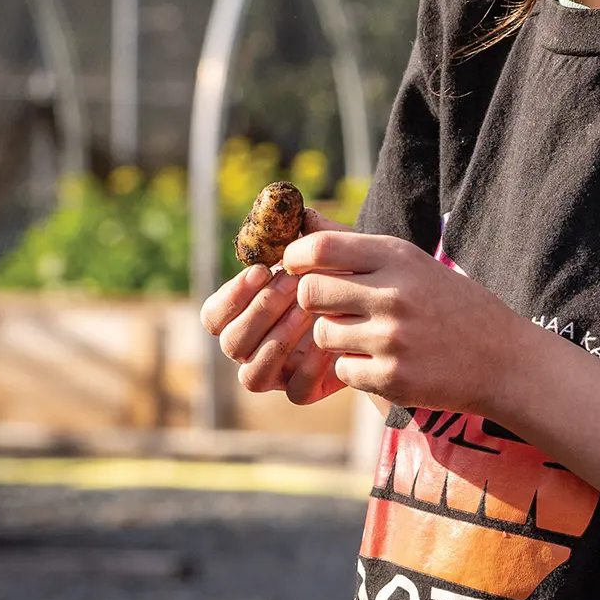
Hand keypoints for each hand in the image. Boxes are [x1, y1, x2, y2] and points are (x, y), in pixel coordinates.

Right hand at [199, 208, 350, 404]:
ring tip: (309, 311)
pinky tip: (330, 341)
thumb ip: (308, 232)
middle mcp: (254, 347)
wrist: (386, 309)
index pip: (214, 316)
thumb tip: (287, 207)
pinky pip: (295, 391)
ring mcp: (279, 373)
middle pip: (231, 344)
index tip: (262, 270)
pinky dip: (309, 367)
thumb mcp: (332, 250)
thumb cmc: (349, 274)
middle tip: (293, 284)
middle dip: (260, 311)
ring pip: (252, 375)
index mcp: (247, 314)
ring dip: (277, 339)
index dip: (231, 296)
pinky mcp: (307, 390)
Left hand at [282, 230, 530, 415]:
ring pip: (323, 334)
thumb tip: (304, 217)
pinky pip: (342, 370)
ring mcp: (392, 339)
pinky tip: (387, 361)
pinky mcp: (392, 378)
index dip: (297, 258)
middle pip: (310, 292)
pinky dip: (356, 368)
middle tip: (336, 305)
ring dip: (336, 337)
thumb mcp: (413, 264)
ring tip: (370, 335)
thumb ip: (355, 244)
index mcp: (399, 258)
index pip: (320, 248)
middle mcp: (394, 294)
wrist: (504, 360)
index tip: (299, 267)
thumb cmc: (452, 305)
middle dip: (313, 300)